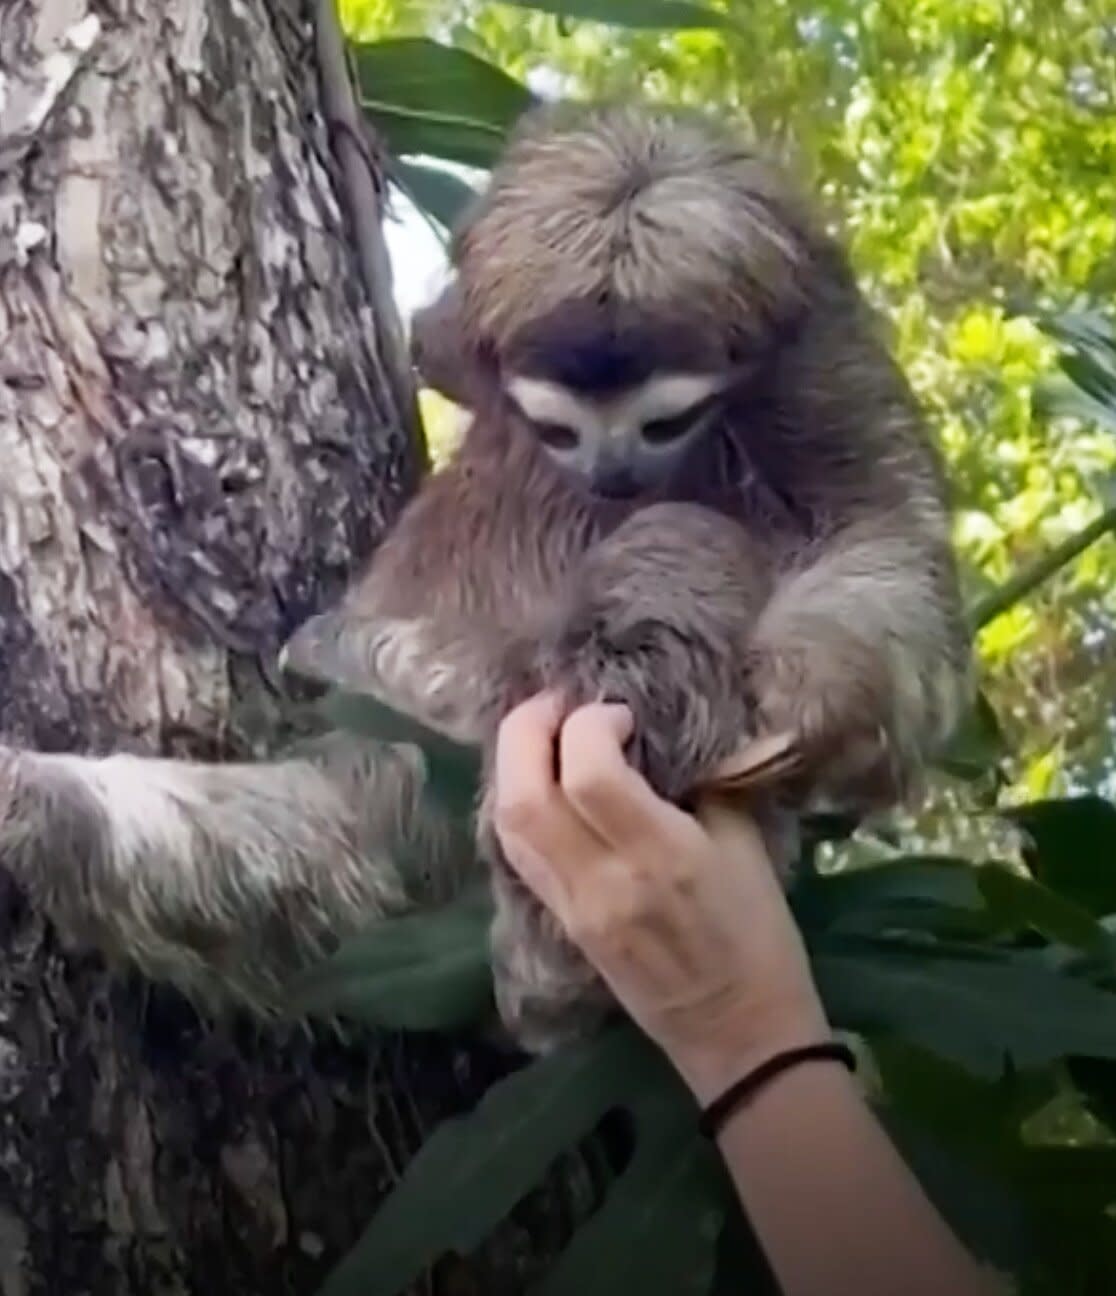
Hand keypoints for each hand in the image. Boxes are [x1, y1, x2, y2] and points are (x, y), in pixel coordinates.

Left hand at [491, 693, 829, 1103]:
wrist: (737, 1033)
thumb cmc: (758, 934)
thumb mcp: (746, 845)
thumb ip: (702, 782)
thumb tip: (658, 734)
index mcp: (660, 855)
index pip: (588, 773)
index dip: (590, 723)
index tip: (619, 713)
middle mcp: (602, 880)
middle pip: (524, 793)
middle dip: (526, 729)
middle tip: (557, 703)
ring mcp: (573, 906)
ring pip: (508, 823)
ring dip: (514, 764)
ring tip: (544, 734)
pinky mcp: (561, 923)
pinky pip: (519, 853)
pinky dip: (520, 805)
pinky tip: (541, 782)